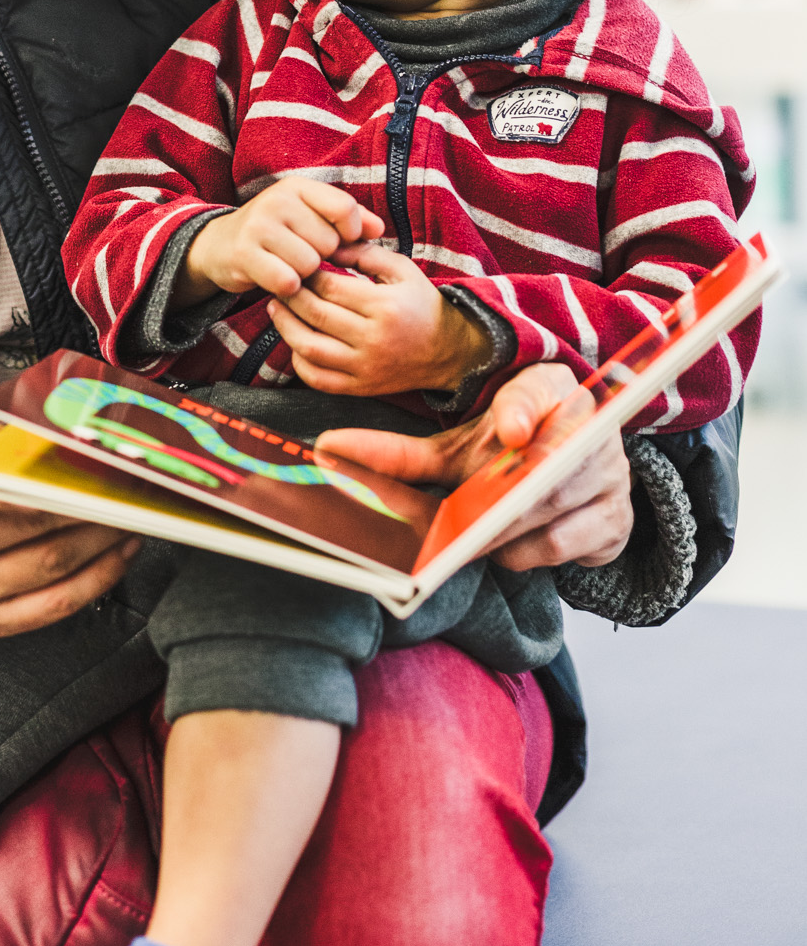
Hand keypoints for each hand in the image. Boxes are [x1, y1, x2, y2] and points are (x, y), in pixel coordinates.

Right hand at [0, 404, 140, 636]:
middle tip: (130, 484)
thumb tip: (2, 437)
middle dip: (90, 504)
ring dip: (104, 539)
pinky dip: (98, 579)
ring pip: (52, 566)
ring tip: (134, 512)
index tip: (87, 466)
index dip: (41, 480)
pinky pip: (55, 605)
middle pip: (33, 526)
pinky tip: (121, 552)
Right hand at [179, 178, 383, 308]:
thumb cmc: (276, 233)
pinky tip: (277, 280)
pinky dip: (287, 287)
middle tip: (301, 255)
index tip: (340, 242)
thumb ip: (346, 219)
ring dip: (304, 275)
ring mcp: (259, 226)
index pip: (344, 208)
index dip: (351, 232)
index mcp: (297, 187)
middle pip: (329, 241)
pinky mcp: (244, 253)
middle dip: (321, 257)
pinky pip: (287, 280)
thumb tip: (379, 229)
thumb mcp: (308, 216)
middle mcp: (277, 200)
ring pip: (310, 264)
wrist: (219, 246)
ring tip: (288, 266)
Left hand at [265, 244, 489, 394]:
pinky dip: (299, 361)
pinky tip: (294, 342)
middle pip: (317, 315)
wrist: (449, 351)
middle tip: (280, 282)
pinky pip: (319, 379)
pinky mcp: (361, 388)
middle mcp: (373, 339)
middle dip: (291, 296)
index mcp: (384, 306)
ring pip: (311, 349)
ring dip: (286, 327)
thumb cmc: (421, 304)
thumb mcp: (402, 269)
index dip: (307, 274)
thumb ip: (364, 253)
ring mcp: (366, 367)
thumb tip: (326, 247)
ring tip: (277, 309)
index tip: (298, 263)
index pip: (330, 287)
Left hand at [314, 364, 633, 569]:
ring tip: (476, 537)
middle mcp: (585, 428)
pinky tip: (513, 545)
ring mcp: (608, 477)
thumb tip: (329, 450)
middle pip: (537, 474)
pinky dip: (533, 554)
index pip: (537, 393)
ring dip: (506, 538)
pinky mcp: (617, 521)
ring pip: (547, 517)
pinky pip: (568, 548)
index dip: (523, 409)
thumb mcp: (456, 446)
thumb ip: (398, 452)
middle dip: (492, 509)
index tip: (507, 429)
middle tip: (455, 535)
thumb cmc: (507, 453)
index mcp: (546, 391)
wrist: (574, 469)